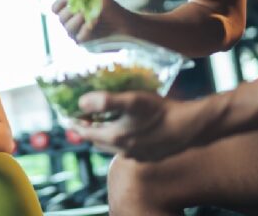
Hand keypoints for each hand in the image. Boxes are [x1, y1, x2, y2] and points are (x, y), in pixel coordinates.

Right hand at [51, 0, 127, 41]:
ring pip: (68, 29)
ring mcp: (78, 36)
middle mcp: (72, 25)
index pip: (55, 8)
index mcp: (71, 13)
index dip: (60, 1)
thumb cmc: (111, 10)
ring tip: (85, 12)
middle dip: (69, 9)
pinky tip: (92, 22)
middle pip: (61, 18)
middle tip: (80, 4)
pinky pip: (80, 38)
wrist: (128, 23)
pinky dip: (85, 29)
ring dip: (76, 19)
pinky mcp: (87, 45)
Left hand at [73, 91, 201, 161]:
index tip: (67, 117)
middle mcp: (123, 151)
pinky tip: (127, 127)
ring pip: (112, 146)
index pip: (86, 133)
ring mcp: (137, 156)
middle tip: (85, 116)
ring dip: (104, 134)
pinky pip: (127, 149)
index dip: (75, 124)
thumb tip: (82, 102)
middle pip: (97, 141)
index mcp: (114, 138)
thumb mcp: (132, 100)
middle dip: (89, 129)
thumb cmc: (160, 111)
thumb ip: (105, 101)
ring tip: (104, 120)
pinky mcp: (149, 156)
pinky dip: (121, 139)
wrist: (190, 127)